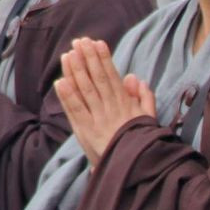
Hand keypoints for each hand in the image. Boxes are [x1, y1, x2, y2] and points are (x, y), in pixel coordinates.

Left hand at [55, 36, 153, 165]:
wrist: (134, 168)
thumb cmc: (141, 144)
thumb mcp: (148, 120)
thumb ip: (144, 98)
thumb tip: (135, 78)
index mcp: (125, 105)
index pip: (112, 77)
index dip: (104, 59)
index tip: (97, 43)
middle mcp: (110, 109)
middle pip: (97, 80)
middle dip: (88, 59)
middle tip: (80, 41)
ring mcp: (97, 120)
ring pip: (85, 91)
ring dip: (76, 72)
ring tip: (68, 54)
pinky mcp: (85, 133)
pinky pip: (76, 111)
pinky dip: (67, 97)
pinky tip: (60, 82)